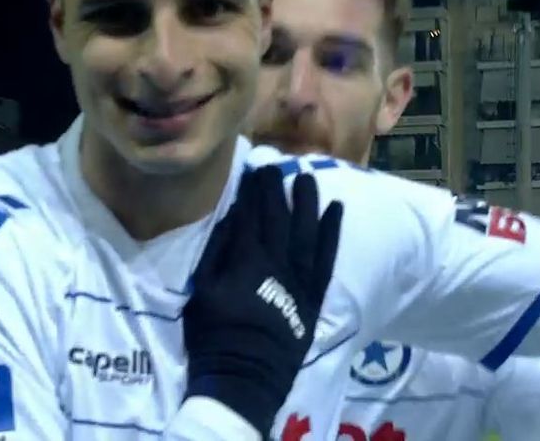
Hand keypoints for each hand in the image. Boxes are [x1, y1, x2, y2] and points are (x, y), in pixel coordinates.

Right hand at [183, 166, 343, 436]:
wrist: (245, 377)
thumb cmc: (215, 335)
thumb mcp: (203, 291)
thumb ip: (218, 252)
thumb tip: (230, 217)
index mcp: (248, 260)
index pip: (251, 214)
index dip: (252, 189)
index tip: (252, 167)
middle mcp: (279, 262)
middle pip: (280, 217)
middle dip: (277, 188)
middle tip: (275, 162)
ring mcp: (300, 278)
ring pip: (307, 231)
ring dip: (308, 202)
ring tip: (306, 177)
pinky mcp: (314, 294)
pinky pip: (327, 258)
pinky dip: (332, 233)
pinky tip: (336, 210)